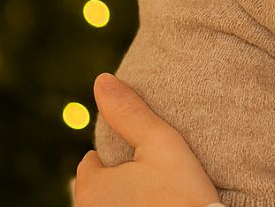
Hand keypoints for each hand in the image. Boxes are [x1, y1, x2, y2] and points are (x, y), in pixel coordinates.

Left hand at [73, 73, 219, 206]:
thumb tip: (102, 79)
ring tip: (156, 201)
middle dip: (118, 185)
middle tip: (155, 186)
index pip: (91, 164)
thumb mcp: (163, 144)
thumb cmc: (184, 197)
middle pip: (98, 190)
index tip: (145, 167)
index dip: (119, 161)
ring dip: (124, 202)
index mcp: (91, 187)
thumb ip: (130, 112)